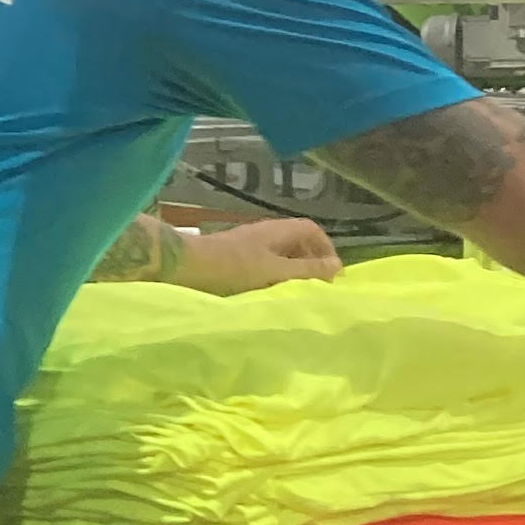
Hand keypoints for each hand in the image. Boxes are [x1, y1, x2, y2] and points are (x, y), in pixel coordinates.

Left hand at [176, 215, 342, 296]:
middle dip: (311, 262)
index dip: (326, 248)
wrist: (187, 266)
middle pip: (297, 242)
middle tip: (317, 287)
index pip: (311, 230)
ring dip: (292, 272)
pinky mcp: (235, 258)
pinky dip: (273, 276)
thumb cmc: (234, 268)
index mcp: (277, 231)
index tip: (332, 273)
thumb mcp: (276, 271)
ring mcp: (248, 245)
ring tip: (296, 294)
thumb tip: (338, 267)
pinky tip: (271, 294)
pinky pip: (263, 264)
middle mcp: (264, 233)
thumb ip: (307, 271)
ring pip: (280, 255)